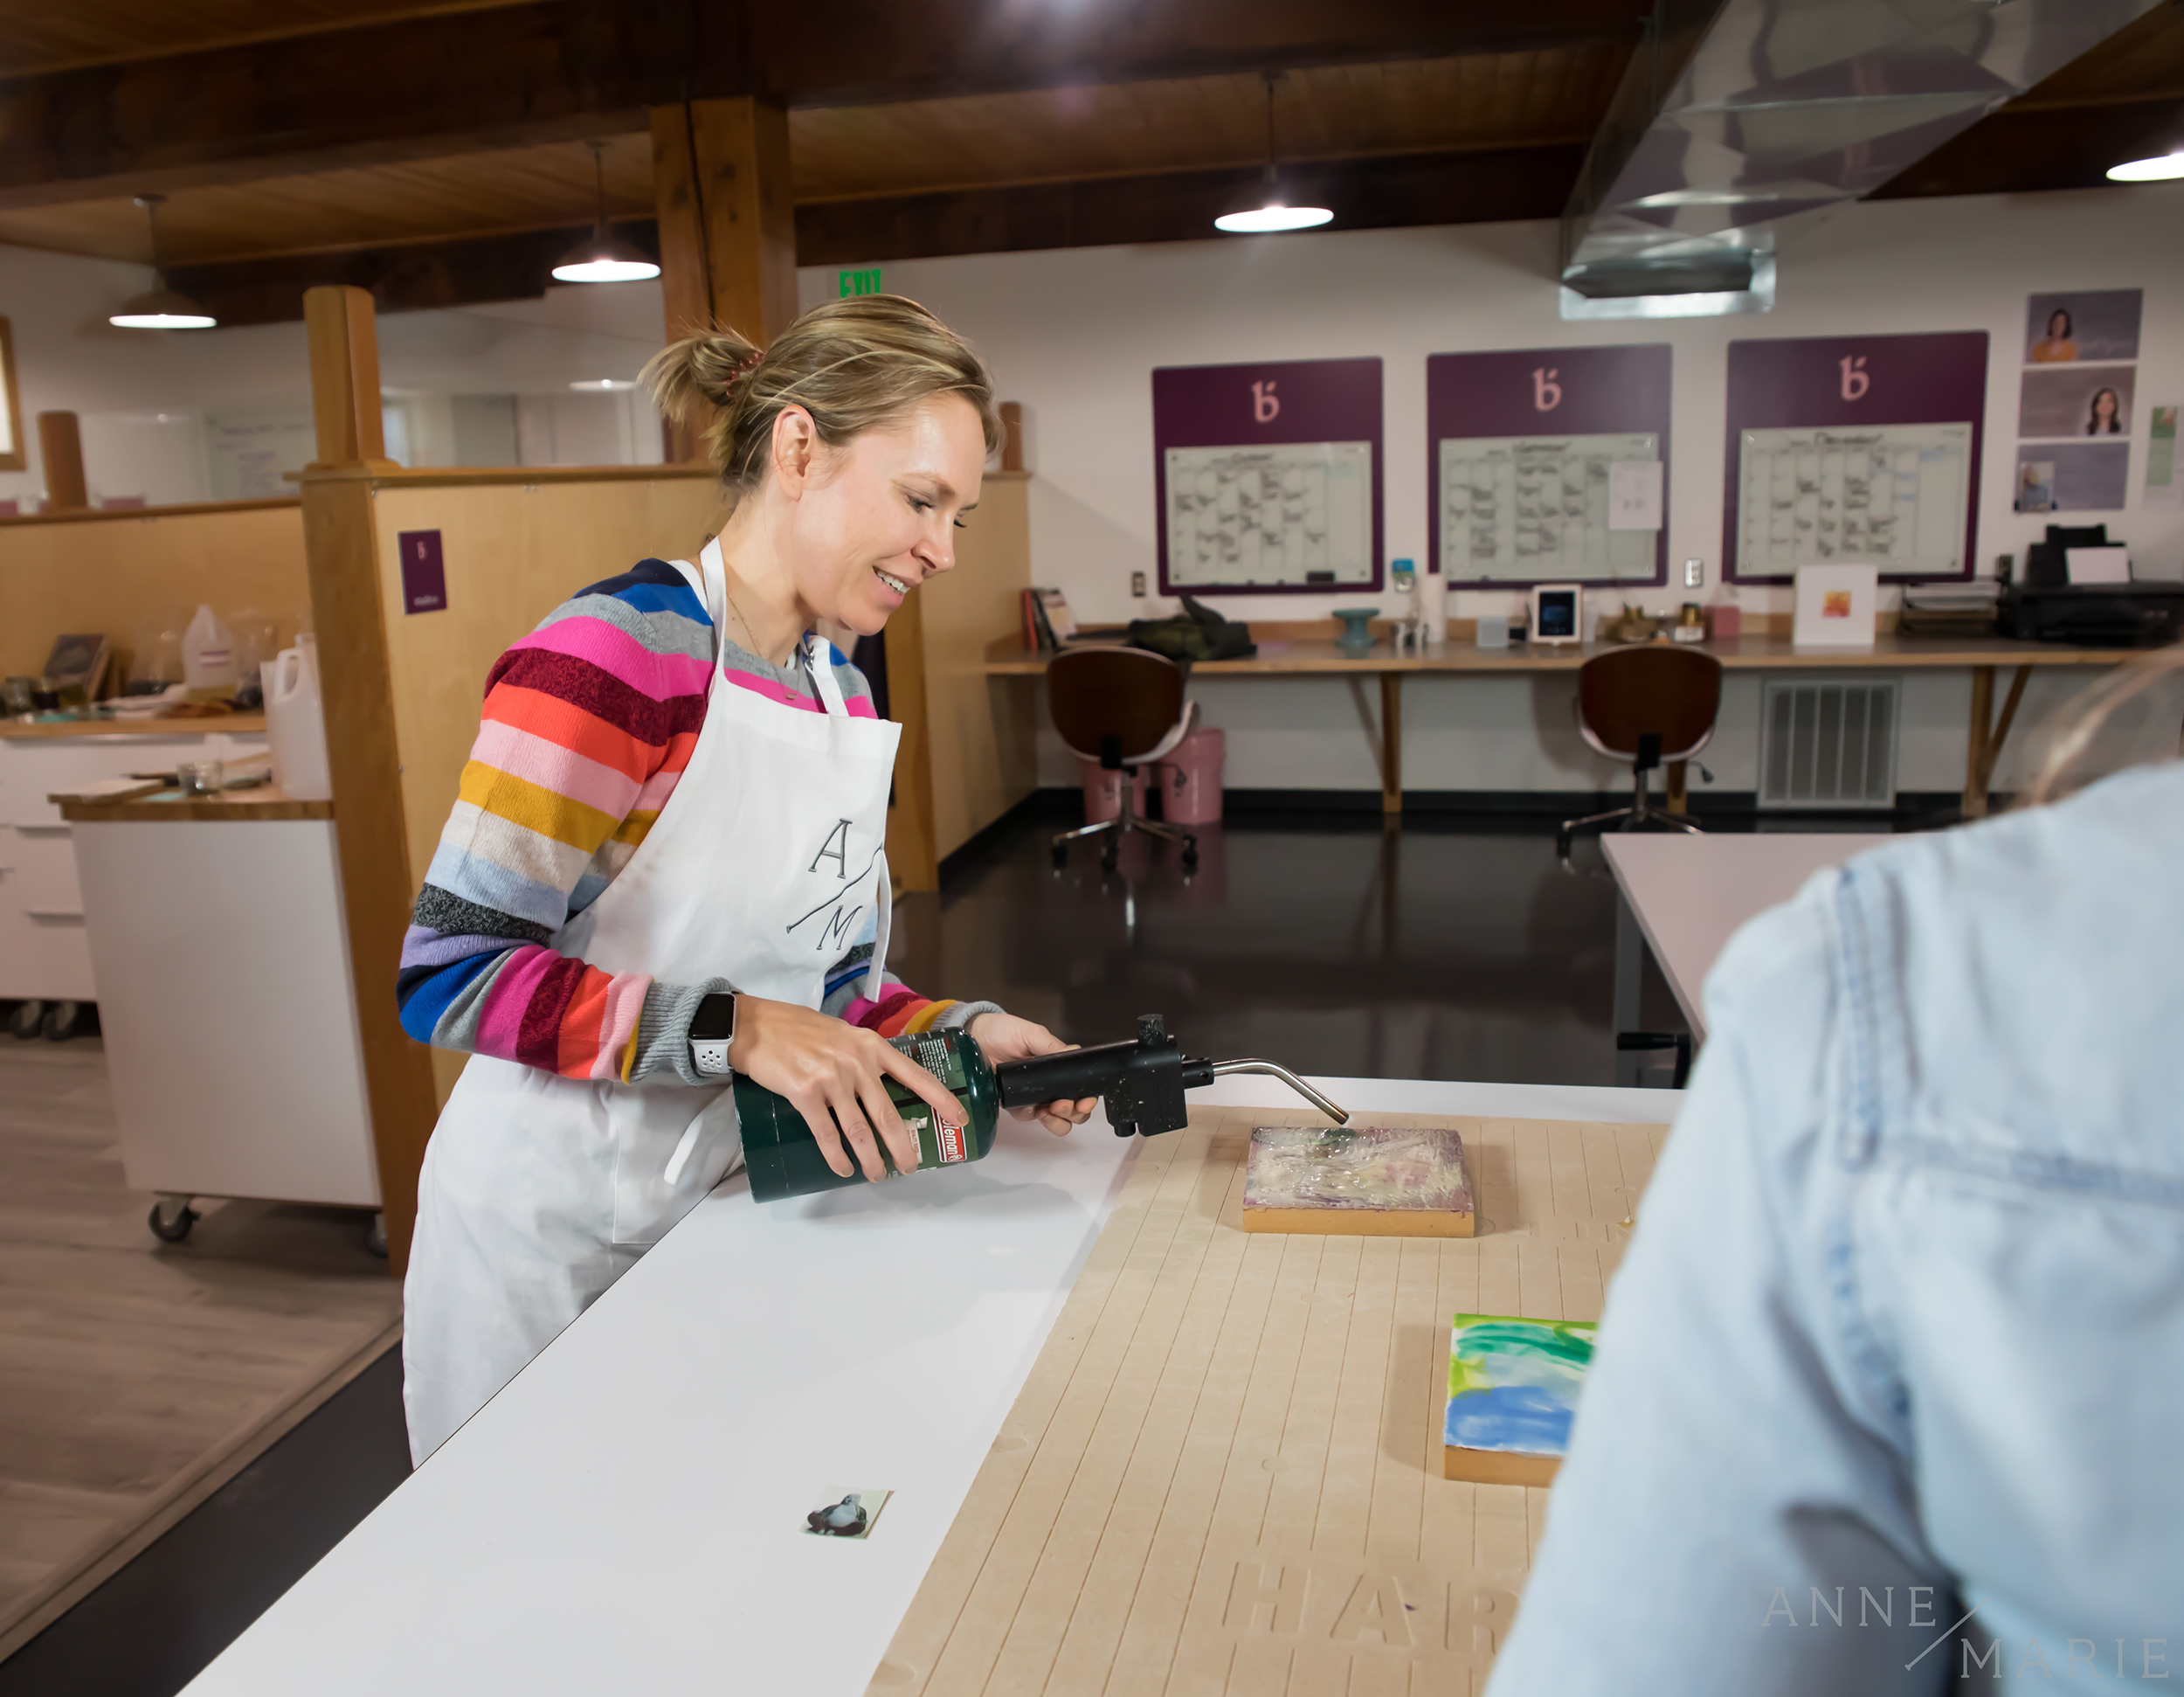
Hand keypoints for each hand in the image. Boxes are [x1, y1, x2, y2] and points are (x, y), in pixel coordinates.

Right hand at [726, 996, 965, 1182]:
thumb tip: (881, 1086)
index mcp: (871, 1046)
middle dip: (903, 1146)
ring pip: (860, 1130)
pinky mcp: (805, 1094)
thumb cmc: (800, 1030)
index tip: (960, 1119)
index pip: (916, 1075)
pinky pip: (827, 1135)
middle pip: (888, 1114)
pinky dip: (837, 1157)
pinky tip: (844, 1168)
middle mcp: (857, 1063)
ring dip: (871, 1159)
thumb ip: (864, 1057)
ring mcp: (832, 1079)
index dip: (941, 1099)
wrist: (758, 1026)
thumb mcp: (844, 1034)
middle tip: (911, 1167)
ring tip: (877, 1176)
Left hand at [966, 1012, 1096, 1136]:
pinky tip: (1031, 1108)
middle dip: (1074, 1113)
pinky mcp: (1016, 1105)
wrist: (975, 1037)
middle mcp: (1050, 1086)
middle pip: (1074, 1111)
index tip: (1084, 1101)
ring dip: (1058, 1121)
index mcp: (1058, 1069)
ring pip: (1057, 1121)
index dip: (1087, 1099)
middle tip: (1062, 1104)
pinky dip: (1034, 1117)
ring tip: (1049, 1110)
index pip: (1082, 1089)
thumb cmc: (1004, 1031)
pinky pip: (1030, 1119)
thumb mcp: (1030, 1033)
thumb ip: (1051, 1046)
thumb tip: (1074, 1054)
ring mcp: (1034, 1097)